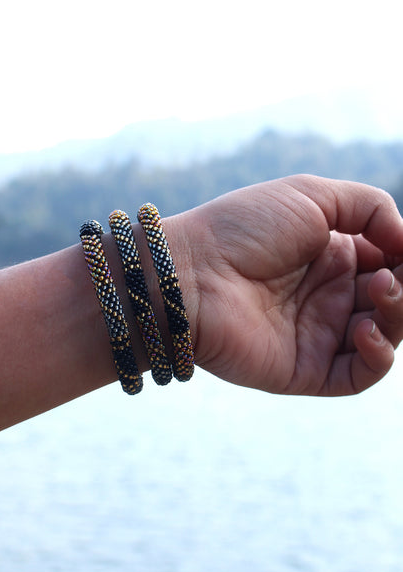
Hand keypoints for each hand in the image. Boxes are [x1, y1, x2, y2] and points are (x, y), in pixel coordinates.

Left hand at [176, 175, 402, 395]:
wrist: (189, 273)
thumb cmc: (243, 228)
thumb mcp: (312, 196)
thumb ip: (371, 207)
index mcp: (331, 256)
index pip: (391, 263)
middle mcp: (329, 297)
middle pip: (393, 301)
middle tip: (390, 273)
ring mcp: (319, 335)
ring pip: (385, 336)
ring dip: (397, 314)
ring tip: (379, 289)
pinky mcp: (306, 370)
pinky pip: (360, 375)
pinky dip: (379, 355)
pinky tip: (365, 328)